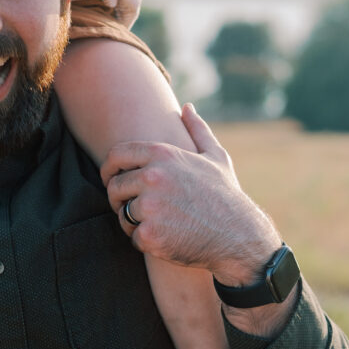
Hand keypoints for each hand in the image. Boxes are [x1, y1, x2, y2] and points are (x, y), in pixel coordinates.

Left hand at [100, 105, 280, 283]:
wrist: (239, 237)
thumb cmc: (226, 196)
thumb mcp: (216, 157)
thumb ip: (197, 130)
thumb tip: (187, 107)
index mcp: (162, 154)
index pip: (117, 155)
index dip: (109, 168)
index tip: (112, 178)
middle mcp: (152, 176)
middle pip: (115, 186)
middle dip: (120, 198)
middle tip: (135, 208)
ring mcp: (150, 206)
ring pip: (122, 213)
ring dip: (133, 221)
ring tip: (156, 223)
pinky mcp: (150, 234)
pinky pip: (133, 237)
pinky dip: (145, 241)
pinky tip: (165, 239)